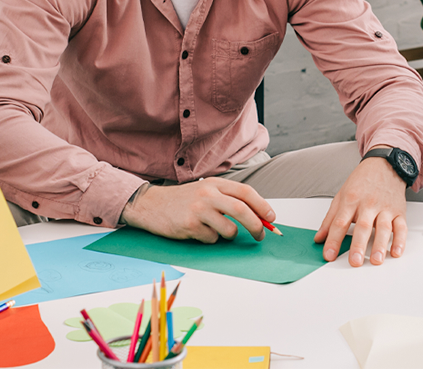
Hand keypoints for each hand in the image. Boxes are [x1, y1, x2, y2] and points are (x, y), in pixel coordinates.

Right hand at [122, 178, 274, 243]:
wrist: (151, 204)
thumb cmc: (182, 200)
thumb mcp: (206, 191)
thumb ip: (228, 200)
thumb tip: (257, 216)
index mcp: (215, 184)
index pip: (246, 192)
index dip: (262, 206)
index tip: (271, 218)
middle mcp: (208, 194)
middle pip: (242, 210)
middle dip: (256, 225)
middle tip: (260, 235)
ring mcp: (198, 210)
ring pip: (229, 229)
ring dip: (230, 235)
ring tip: (219, 231)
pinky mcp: (189, 226)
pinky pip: (212, 239)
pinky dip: (211, 239)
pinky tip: (199, 231)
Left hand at [314, 156, 407, 266]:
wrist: (384, 165)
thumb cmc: (362, 182)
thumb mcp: (342, 195)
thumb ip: (330, 219)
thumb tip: (319, 238)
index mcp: (351, 200)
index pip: (340, 222)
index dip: (333, 240)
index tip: (328, 255)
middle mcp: (369, 204)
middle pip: (362, 226)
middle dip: (358, 245)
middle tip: (354, 261)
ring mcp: (385, 208)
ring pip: (383, 228)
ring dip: (380, 245)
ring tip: (376, 260)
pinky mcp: (399, 211)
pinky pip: (401, 227)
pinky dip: (400, 240)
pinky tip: (396, 252)